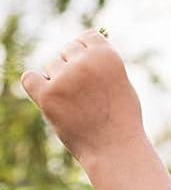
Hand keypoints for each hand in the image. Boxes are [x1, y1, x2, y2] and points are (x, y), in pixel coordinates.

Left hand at [19, 29, 145, 165]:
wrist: (116, 152)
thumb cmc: (121, 120)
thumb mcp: (121, 84)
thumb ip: (100, 63)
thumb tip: (79, 44)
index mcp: (108, 56)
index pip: (87, 38)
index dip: (89, 56)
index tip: (96, 77)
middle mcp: (85, 63)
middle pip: (67, 50)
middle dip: (73, 68)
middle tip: (88, 96)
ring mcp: (65, 78)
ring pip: (51, 67)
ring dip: (60, 82)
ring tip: (79, 107)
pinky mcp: (47, 95)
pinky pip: (30, 79)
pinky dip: (37, 86)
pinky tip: (52, 99)